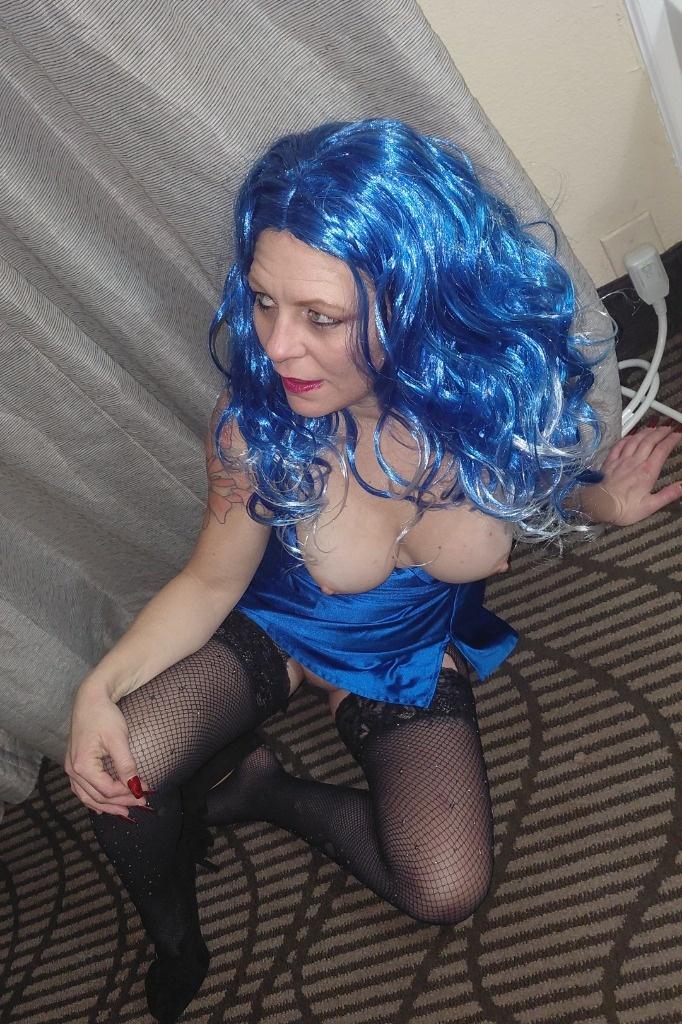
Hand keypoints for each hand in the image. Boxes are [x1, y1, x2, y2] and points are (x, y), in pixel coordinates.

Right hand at [65, 685, 150, 817]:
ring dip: (106, 805)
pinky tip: (102, 806)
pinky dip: (93, 799)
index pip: (107, 789)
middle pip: (97, 796)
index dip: (127, 793)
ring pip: (87, 796)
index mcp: (82, 764)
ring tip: (124, 812)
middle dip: (120, 802)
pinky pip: (82, 788)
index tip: (145, 792)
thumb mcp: (119, 739)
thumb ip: (126, 765)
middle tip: (140, 805)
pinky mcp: (74, 763)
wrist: (90, 698)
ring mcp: (71, 767)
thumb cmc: (104, 715)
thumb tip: (136, 786)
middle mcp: (73, 769)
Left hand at [596, 424, 681, 525]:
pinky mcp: (610, 462)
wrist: (600, 506)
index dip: (671, 440)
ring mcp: (621, 460)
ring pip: (635, 440)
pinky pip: (619, 445)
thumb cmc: (624, 509)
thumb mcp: (650, 506)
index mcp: (648, 471)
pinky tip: (631, 436)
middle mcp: (635, 462)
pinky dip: (627, 438)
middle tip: (668, 428)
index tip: (678, 435)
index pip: (662, 449)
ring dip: (645, 432)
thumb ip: (668, 494)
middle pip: (650, 441)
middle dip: (661, 432)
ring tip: (653, 428)